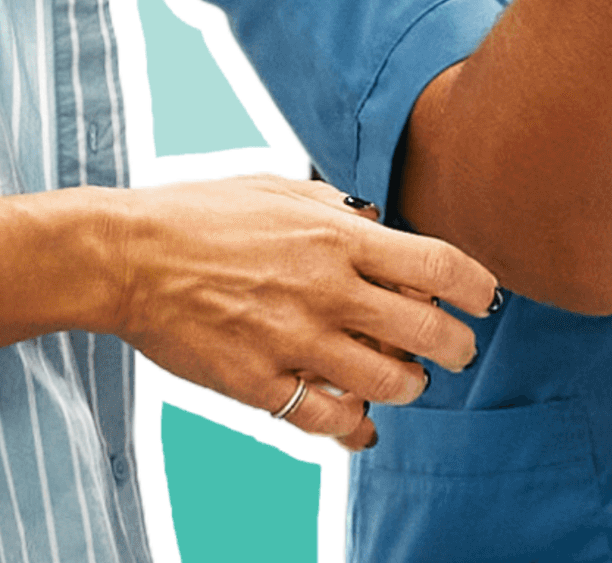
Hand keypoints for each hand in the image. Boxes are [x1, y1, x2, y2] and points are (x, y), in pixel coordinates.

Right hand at [106, 176, 496, 451]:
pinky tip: (356, 417)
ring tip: (401, 379)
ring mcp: (292, 339)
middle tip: (455, 352)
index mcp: (333, 235)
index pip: (438, 265)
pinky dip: (355, 424)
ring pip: (389, 384)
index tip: (484, 300)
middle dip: (456, 349)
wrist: (126, 256)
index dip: (477, 288)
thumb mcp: (275, 188)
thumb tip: (381, 223)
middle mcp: (324, 288)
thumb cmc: (198, 215)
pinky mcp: (260, 382)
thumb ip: (334, 208)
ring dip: (408, 386)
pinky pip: (330, 419)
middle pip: (428, 333)